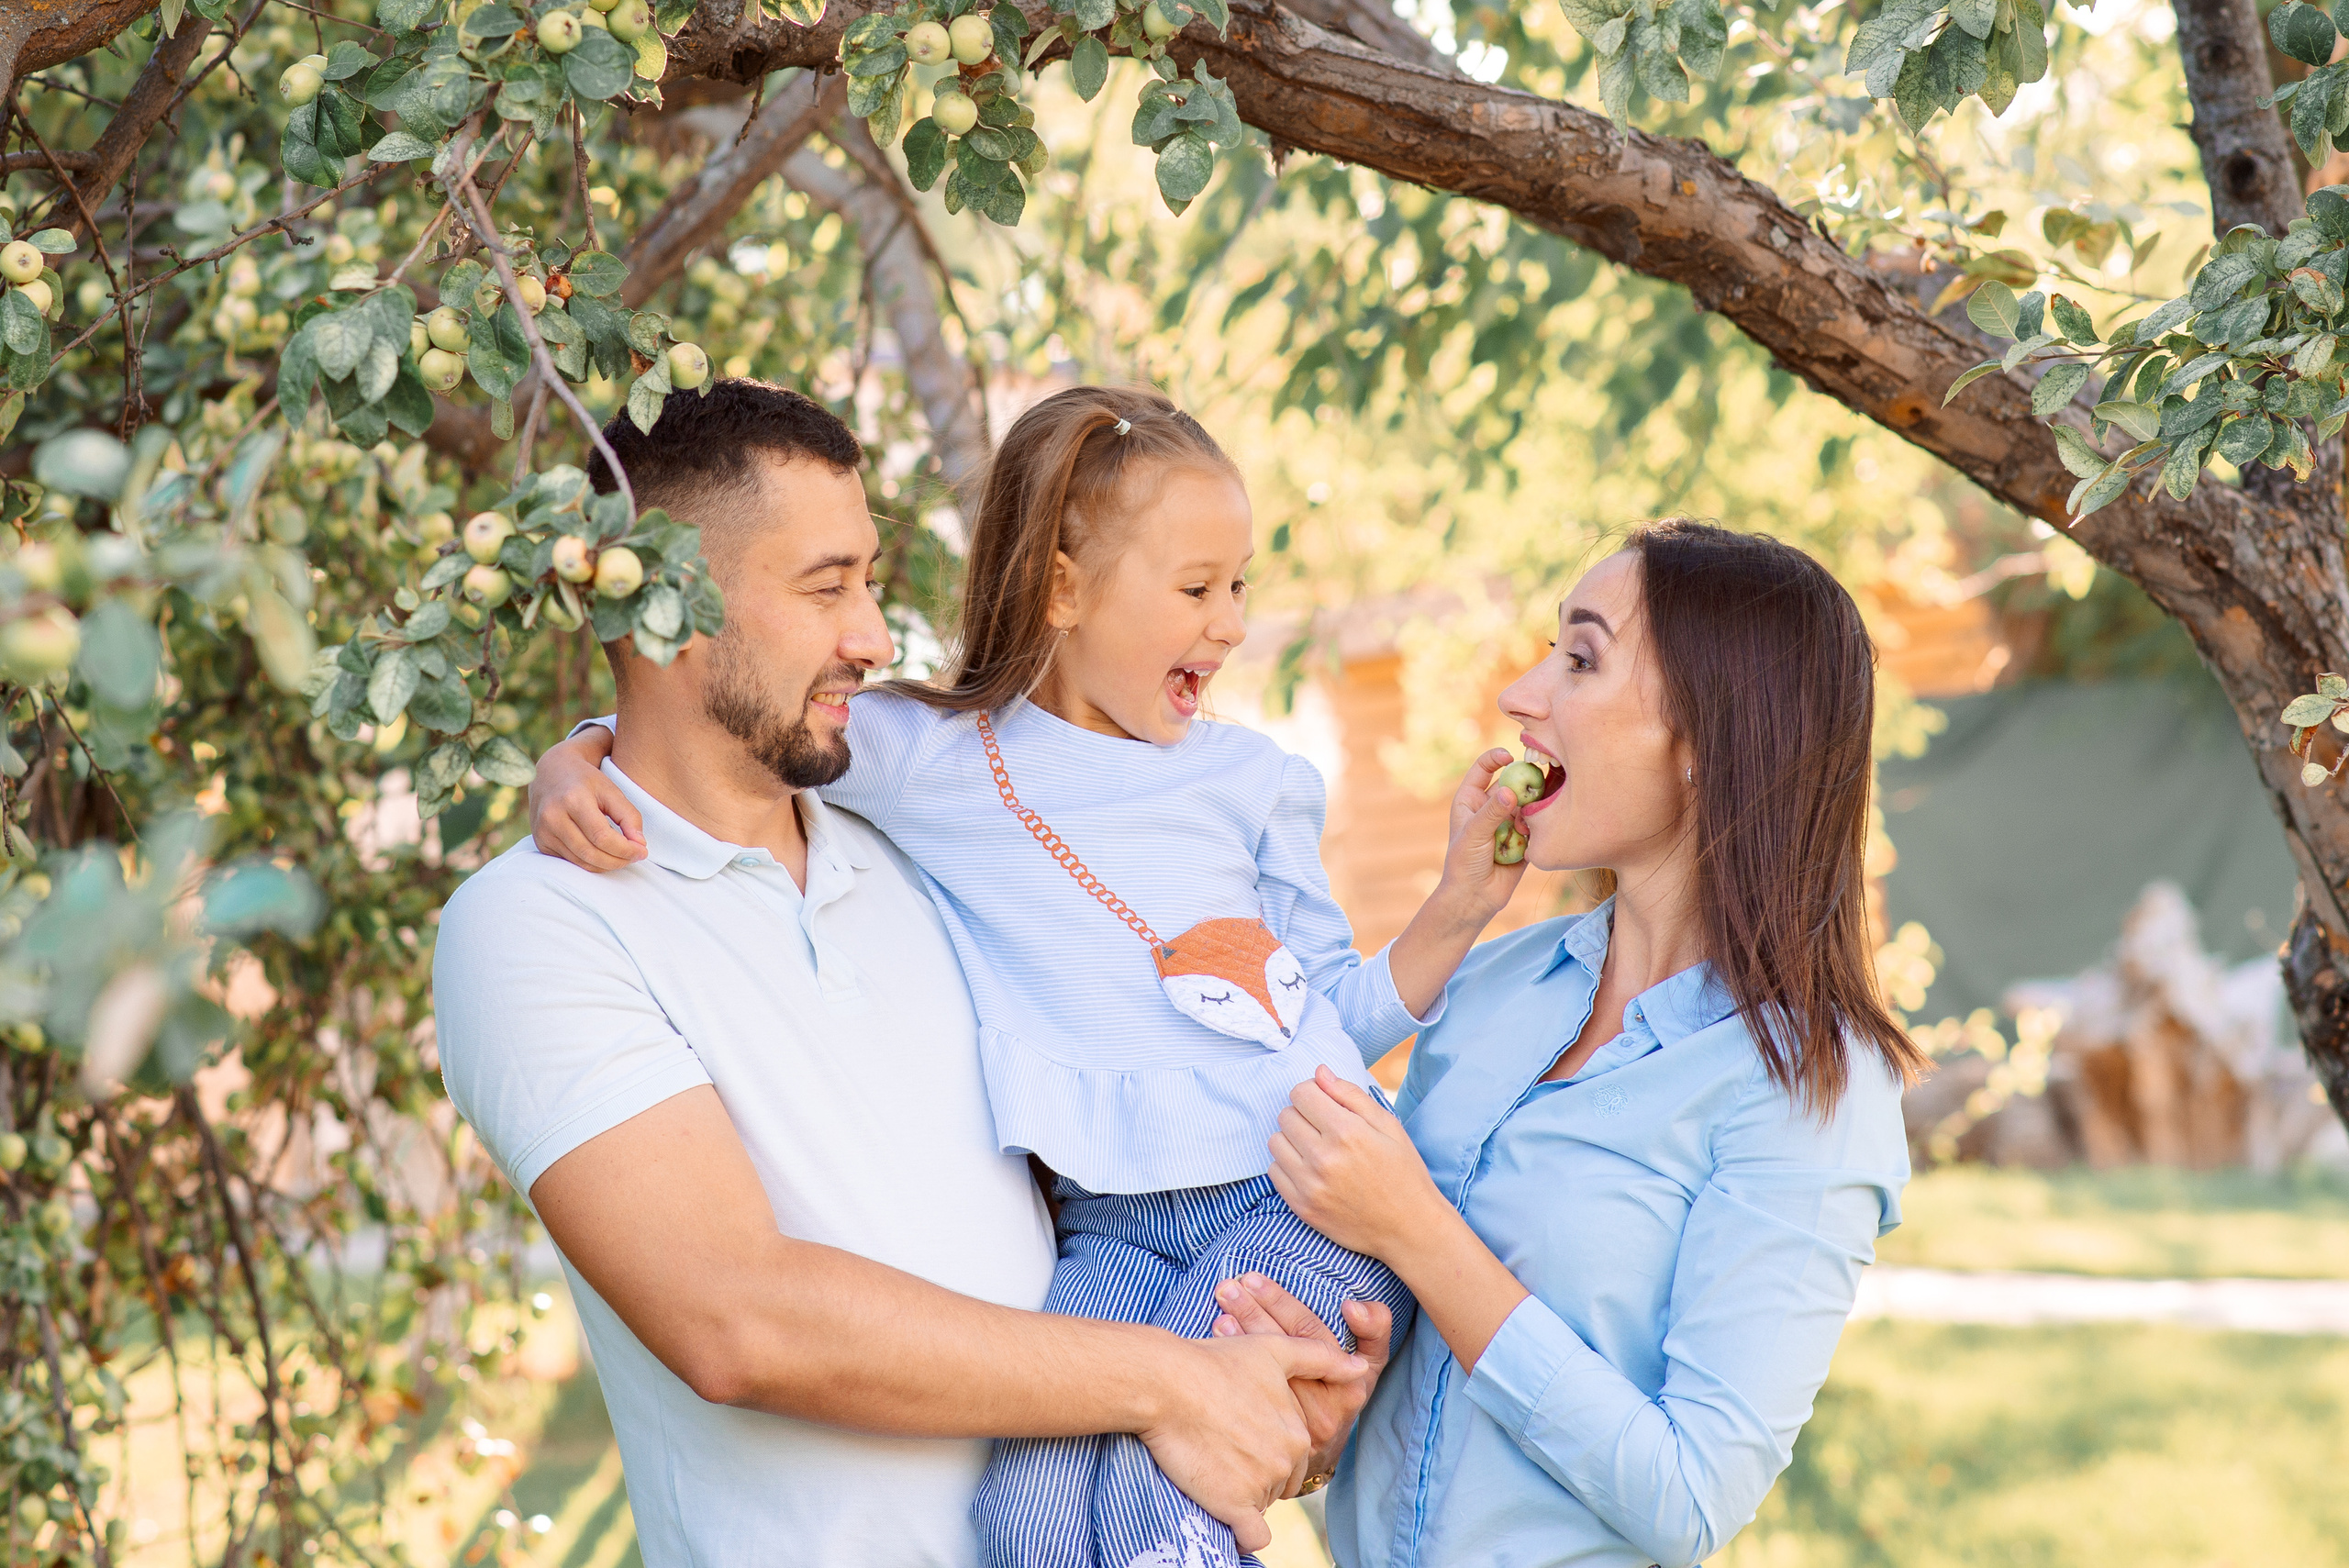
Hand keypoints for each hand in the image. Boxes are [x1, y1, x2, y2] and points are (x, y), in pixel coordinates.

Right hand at [527, 727, 644, 869]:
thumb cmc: (586, 781)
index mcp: (572, 800)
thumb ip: (629, 817)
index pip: (602, 837)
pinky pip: (570, 862)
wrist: (551, 773)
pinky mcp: (541, 843)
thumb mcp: (611, 791)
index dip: (625, 849)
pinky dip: (591, 863)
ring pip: (581, 862)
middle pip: (591, 853)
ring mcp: (543, 832)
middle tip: (635, 857)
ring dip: (607, 865)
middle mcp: (552, 817)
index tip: (642, 851)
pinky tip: (604, 854)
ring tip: (623, 856)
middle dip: (618, 860)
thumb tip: (639, 845)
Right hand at [1139, 1332, 1369, 1553]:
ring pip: (1261, 1504)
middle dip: (1258, 1474)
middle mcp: (1287, 1460)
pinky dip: (1243, 1534)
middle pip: (1279, 1483)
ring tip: (1213, 1466)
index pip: (1292, 1458)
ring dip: (1243, 1495)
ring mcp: (1262, 1483)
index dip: (1267, 1448)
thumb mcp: (1272, 1350)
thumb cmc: (1214, 1361)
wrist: (1166, 1382)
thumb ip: (1320, 1358)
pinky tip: (1229, 1515)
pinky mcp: (1234, 1504)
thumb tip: (1360, 1367)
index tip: (1240, 1433)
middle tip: (1225, 1450)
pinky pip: (1251, 1536)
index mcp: (1298, 1431)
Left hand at [1213, 1274, 1391, 1496]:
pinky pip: (1251, 1399)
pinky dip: (1233, 1365)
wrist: (1317, 1454)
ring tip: (1220, 1306)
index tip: (1253, 1280)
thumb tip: (1353, 1307)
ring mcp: (1298, 1428)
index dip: (1281, 1304)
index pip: (1310, 1334)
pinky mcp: (1276, 1443)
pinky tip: (1218, 1340)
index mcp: (1351, 1383)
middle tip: (1228, 1286)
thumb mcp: (1370, 1364)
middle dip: (1253, 1311)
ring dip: (1240, 1335)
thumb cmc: (1340, 1393)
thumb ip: (1373, 1331)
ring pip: (1264, 1373)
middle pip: (1284, 1350)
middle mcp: (1326, 1408)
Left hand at [1269, 1066, 1448, 1259]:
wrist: (1409, 1229)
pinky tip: (1311, 1170)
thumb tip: (1319, 1073)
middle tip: (1324, 1129)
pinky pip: (1274, 1172)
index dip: (1312, 1093)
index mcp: (1346, 1132)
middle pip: (1285, 1115)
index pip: (1301, 1093)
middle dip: (1302, 1115)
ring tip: (1317, 1149)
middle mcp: (1323, 1157)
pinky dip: (1288, 1166)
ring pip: (1275, 1142)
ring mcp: (1309, 1185)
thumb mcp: (1389, 1126)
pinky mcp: (1302, 1207)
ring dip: (1292, 1140)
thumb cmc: (1403, 1173)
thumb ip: (1351, 1095)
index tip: (1324, 1103)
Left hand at [1436, 746, 1531, 919]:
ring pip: (1527, 803)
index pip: (1484, 769)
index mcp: (1470, 799)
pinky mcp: (1523, 838)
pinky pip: (1536, 825)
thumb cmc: (1464, 863)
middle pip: (1511, 783)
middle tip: (1535, 784)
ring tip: (1525, 823)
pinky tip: (1530, 839)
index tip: (1510, 756)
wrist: (1475, 897)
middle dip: (1524, 782)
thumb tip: (1510, 792)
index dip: (1496, 758)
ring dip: (1531, 808)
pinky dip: (1537, 827)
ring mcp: (1507, 822)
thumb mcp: (1474, 834)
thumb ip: (1492, 812)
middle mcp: (1490, 807)